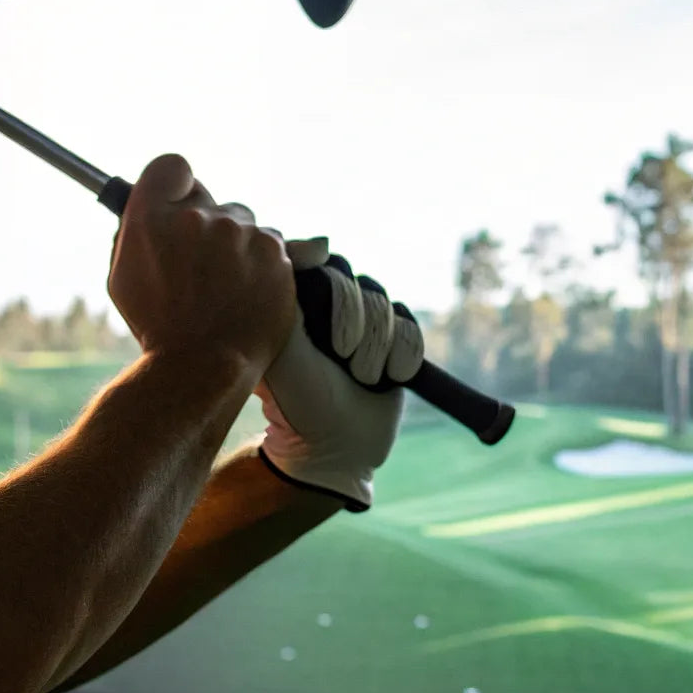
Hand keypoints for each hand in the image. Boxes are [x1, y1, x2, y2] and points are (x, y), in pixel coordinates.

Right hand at [106, 154, 295, 372]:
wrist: (205, 366)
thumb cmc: (160, 328)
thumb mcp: (126, 276)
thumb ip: (142, 231)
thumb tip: (159, 206)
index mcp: (150, 216)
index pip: (172, 167)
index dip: (178, 185)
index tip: (182, 201)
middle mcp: (196, 216)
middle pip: (210, 199)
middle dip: (208, 225)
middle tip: (204, 265)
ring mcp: (239, 231)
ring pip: (243, 222)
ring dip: (238, 245)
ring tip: (228, 287)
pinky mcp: (275, 250)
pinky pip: (271, 243)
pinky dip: (264, 263)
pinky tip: (249, 292)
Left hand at [255, 239, 423, 511]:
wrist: (333, 449)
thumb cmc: (297, 402)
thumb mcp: (281, 346)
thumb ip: (289, 292)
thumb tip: (317, 243)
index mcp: (299, 302)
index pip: (324, 263)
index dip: (334, 287)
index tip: (333, 316)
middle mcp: (331, 307)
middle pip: (357, 281)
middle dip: (353, 322)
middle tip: (342, 357)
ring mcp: (365, 323)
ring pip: (385, 304)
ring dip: (376, 347)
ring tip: (361, 378)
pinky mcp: (395, 341)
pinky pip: (411, 327)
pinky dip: (403, 355)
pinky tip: (390, 378)